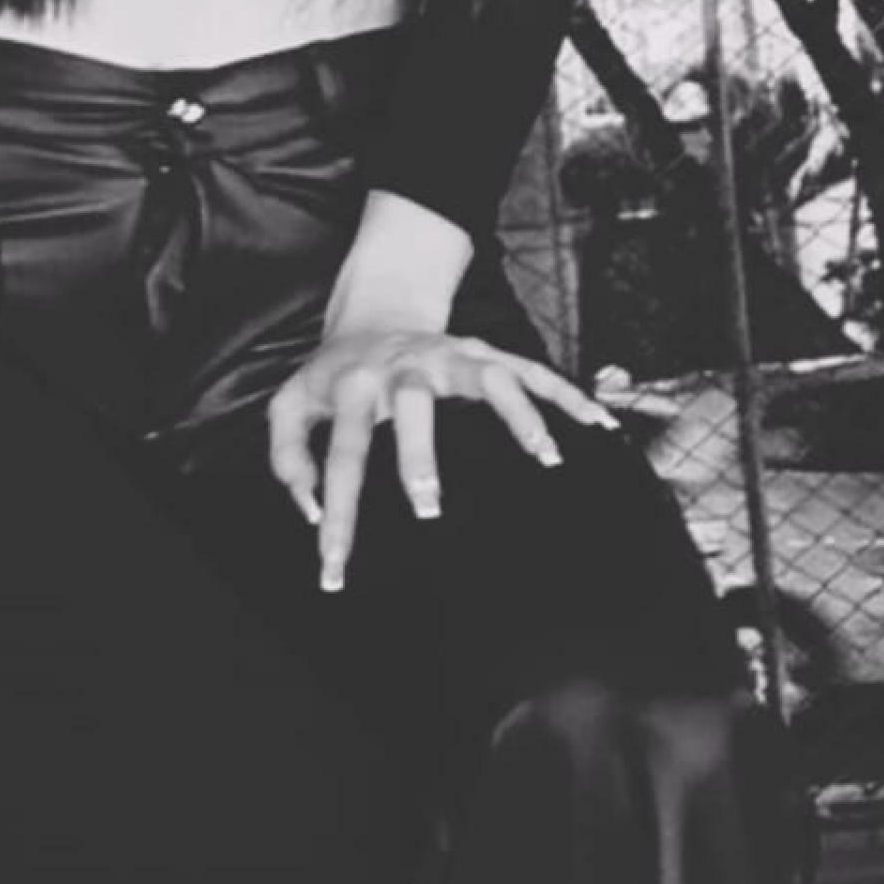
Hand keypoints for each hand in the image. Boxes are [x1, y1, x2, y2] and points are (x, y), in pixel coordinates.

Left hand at [265, 327, 616, 592]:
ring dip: (516, 412)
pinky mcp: (485, 352)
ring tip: (546, 457)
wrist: (373, 315)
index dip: (336, 513)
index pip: (342, 454)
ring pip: (487, 375)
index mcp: (354, 386)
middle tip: (427, 505)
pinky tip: (597, 426)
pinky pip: (532, 368)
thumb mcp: (290, 406)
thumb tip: (309, 510)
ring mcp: (450, 357)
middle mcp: (404, 368)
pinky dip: (566, 394)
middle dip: (420, 453)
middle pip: (414, 404)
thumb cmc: (333, 378)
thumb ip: (287, 457)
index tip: (334, 568)